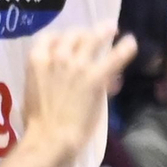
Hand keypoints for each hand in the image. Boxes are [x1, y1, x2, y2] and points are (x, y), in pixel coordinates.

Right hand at [20, 22, 136, 166]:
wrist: (50, 138)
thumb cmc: (37, 124)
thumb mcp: (34, 93)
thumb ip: (47, 79)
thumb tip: (61, 80)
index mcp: (37, 60)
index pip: (49, 38)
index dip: (61, 38)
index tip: (68, 42)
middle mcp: (57, 56)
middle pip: (73, 34)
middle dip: (83, 35)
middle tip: (93, 37)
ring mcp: (77, 64)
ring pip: (93, 37)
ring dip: (104, 31)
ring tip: (112, 27)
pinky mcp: (96, 76)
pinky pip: (116, 56)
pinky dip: (125, 47)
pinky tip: (131, 42)